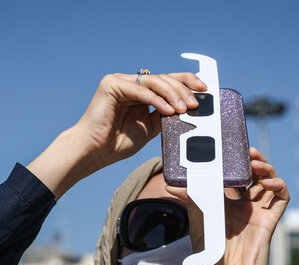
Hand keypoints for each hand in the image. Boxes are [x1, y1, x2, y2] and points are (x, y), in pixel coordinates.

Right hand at [27, 72, 205, 198]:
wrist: (94, 152)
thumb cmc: (116, 143)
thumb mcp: (149, 128)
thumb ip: (164, 116)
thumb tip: (187, 109)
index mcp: (138, 92)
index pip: (166, 82)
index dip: (185, 82)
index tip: (203, 89)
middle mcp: (129, 83)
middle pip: (162, 78)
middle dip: (182, 90)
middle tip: (195, 103)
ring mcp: (119, 81)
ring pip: (153, 82)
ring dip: (172, 94)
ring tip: (184, 108)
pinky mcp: (112, 84)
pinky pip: (140, 90)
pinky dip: (156, 100)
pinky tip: (168, 110)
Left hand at [166, 147, 288, 264]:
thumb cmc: (210, 256)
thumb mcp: (197, 222)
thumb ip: (190, 200)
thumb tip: (171, 184)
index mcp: (225, 203)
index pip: (232, 174)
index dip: (232, 160)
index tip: (225, 146)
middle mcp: (243, 204)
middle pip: (252, 173)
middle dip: (250, 159)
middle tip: (244, 149)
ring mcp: (257, 211)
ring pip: (268, 181)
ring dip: (265, 167)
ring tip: (255, 161)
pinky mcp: (269, 220)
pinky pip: (280, 198)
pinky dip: (278, 186)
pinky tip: (268, 182)